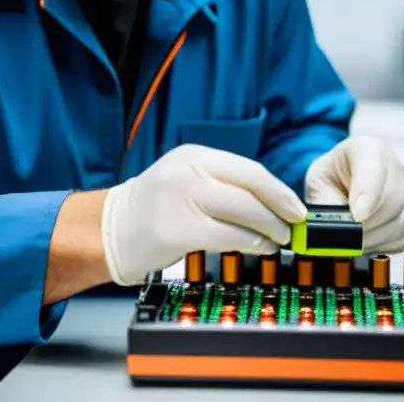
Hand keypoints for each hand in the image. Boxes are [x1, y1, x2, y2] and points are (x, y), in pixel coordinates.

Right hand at [100, 144, 306, 285]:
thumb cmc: (152, 208)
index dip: (279, 190)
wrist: (108, 230)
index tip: (295, 206)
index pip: (250, 169)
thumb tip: (271, 202)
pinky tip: (258, 247)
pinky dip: (251, 243)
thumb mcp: (184, 179)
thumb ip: (222, 183)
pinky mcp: (178, 230)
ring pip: (244, 212)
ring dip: (270, 229)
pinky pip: (228, 236)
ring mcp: (182, 199)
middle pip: (252, 188)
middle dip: (280, 210)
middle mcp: (188, 172)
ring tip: (278, 239)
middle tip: (293, 226)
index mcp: (194, 156)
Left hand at [304, 136, 403, 253]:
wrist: (341, 183)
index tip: (356, 214)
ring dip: (371, 237)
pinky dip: (381, 244)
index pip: (375, 167)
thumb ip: (326, 201)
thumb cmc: (331, 178)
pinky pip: (402, 237)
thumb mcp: (318, 182)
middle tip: (345, 237)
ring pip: (399, 222)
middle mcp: (395, 167)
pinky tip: (364, 240)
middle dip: (366, 225)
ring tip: (349, 240)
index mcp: (369, 148)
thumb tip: (331, 229)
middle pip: (392, 200)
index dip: (367, 192)